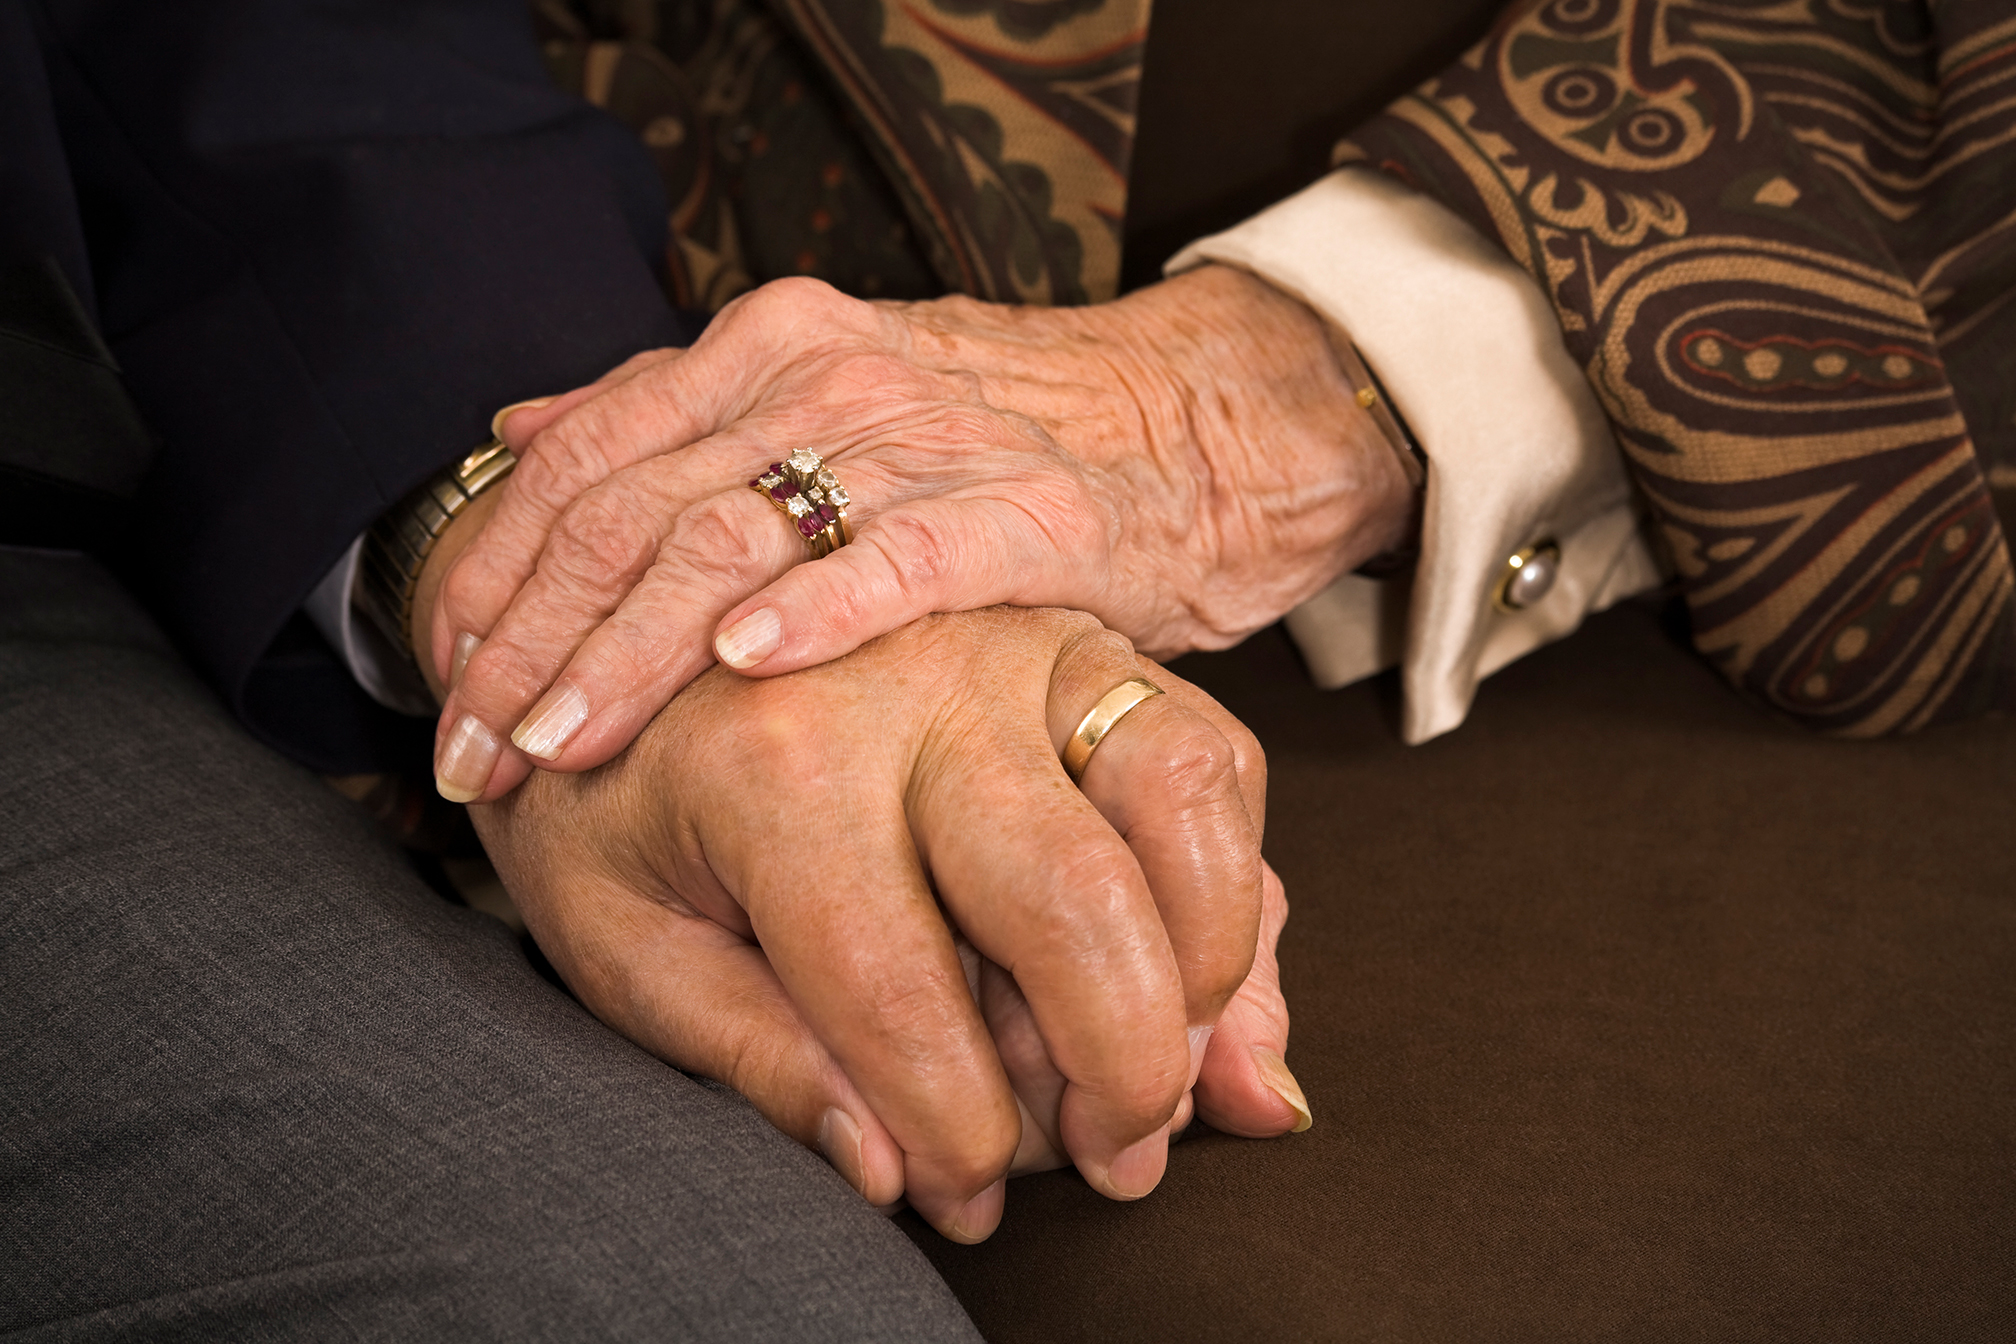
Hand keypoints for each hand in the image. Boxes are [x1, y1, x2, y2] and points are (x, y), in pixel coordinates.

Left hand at [428, 265, 1413, 800]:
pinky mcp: (1015, 511)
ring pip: (731, 539)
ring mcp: (916, 439)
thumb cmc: (985, 441)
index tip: (444, 688)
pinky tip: (744, 667)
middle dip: (533, 645)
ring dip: (628, 653)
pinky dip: (816, 611)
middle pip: (630, 511)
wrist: (1182, 427)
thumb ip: (669, 411)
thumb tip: (518, 426)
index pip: (581, 461)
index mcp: (758, 350)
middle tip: (474, 760)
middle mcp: (819, 378)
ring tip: (559, 745)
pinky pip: (898, 559)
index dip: (497, 579)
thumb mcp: (817, 396)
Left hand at [466, 604, 1307, 1240]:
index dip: (951, 1125)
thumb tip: (894, 1173)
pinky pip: (1205, 747)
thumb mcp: (620, 944)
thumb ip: (753, 1057)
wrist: (624, 631)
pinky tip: (1198, 974)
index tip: (962, 1193)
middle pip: (1071, 892)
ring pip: (1178, 788)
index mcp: (770, 762)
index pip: (896, 984)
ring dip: (1207, 959)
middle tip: (1113, 1158)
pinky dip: (1233, 871)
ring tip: (1171, 1072)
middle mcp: (910, 681)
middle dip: (1119, 1064)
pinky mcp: (1081, 637)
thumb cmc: (620, 806)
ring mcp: (1013, 641)